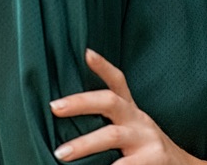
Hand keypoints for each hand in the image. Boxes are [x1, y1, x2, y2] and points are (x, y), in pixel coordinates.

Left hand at [49, 49, 206, 164]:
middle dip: (80, 103)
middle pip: (109, 101)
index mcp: (131, 112)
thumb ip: (111, 121)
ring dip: (83, 144)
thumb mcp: (134, 129)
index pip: (118, 82)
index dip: (103, 67)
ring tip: (60, 154)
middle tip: (54, 107)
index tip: (86, 53)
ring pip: (111, 135)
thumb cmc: (148, 151)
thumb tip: (68, 115)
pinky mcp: (153, 161)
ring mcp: (147, 140)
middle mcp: (139, 121)